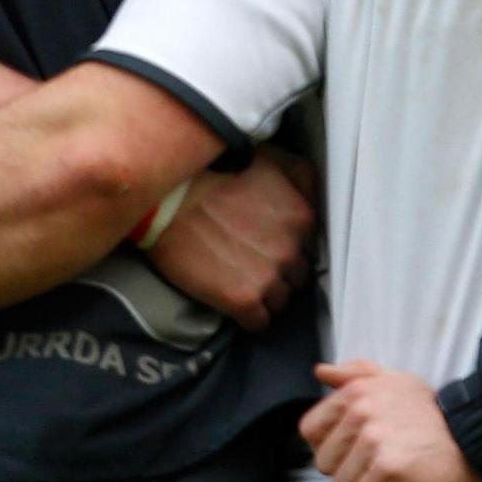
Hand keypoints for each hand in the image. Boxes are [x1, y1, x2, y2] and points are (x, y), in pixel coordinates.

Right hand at [146, 150, 318, 329]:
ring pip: (280, 302)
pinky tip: (233, 303)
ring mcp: (269, 278)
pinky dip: (248, 318)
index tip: (268, 247)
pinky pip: (258, 322)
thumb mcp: (272, 159)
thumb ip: (301, 179)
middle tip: (252, 265)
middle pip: (297, 278)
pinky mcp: (243, 300)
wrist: (167, 197)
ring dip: (265, 297)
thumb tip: (313, 198)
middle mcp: (292, 251)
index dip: (288, 250)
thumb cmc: (215, 171)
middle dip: (280, 274)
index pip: (308, 249)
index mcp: (302, 219)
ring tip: (241, 284)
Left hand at [300, 361, 481, 481]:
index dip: (328, 444)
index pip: (310, 430)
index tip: (354, 445)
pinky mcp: (387, 469)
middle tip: (378, 460)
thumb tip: (320, 371)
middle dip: (347, 468)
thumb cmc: (431, 415)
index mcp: (357, 391)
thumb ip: (355, 374)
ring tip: (389, 472)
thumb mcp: (395, 381)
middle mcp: (362, 412)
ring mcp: (374, 441)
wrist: (471, 439)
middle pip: (324, 462)